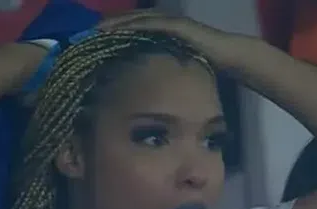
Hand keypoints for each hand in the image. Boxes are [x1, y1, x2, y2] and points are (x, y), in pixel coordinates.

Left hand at [96, 10, 251, 69]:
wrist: (229, 56)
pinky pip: (150, 24)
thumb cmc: (207, 62)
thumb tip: (148, 81)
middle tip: (88, 32)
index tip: (95, 39)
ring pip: (136, 19)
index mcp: (163, 30)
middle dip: (109, 25)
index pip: (134, 28)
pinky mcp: (176, 25)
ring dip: (116, 24)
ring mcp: (170, 21)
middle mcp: (164, 21)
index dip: (114, 31)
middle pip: (130, 20)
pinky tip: (119, 30)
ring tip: (97, 30)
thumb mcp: (179, 63)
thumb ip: (164, 65)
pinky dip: (133, 26)